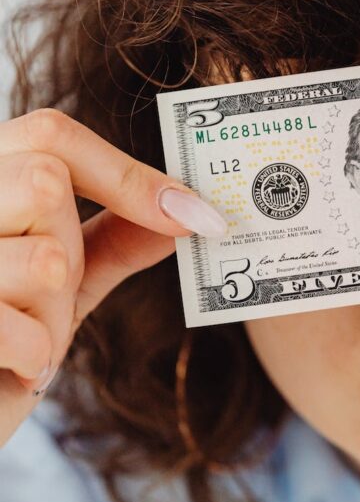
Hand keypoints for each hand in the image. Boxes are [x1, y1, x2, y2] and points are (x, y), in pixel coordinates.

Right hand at [0, 109, 224, 447]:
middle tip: (53, 297)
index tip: (198, 217)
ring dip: (54, 314)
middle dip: (71, 251)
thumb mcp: (61, 283)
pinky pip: (18, 326)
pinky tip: (17, 368)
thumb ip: (113, 241)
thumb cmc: (1, 345)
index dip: (129, 174)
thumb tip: (189, 211)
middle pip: (45, 181)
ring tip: (28, 339)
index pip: (51, 133)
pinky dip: (35, 355)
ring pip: (43, 259)